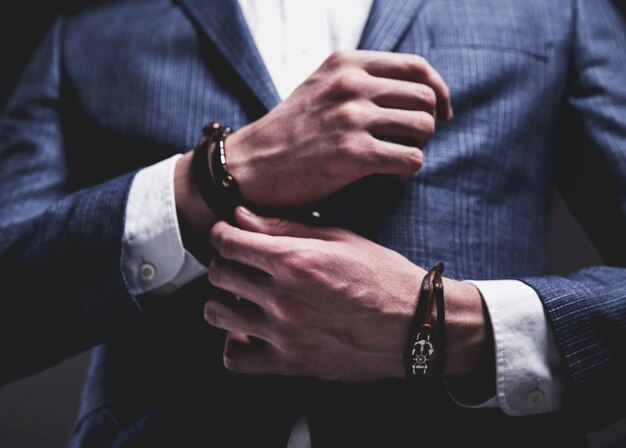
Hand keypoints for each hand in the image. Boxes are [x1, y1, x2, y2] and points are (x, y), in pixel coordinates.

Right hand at [175, 50, 451, 243]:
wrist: (251, 164)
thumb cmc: (291, 130)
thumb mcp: (321, 86)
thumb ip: (361, 79)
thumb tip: (414, 89)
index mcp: (347, 64)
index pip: (417, 67)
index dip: (438, 91)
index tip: (440, 112)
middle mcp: (351, 84)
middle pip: (426, 98)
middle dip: (427, 124)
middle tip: (409, 142)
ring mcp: (352, 118)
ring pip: (424, 127)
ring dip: (417, 147)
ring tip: (394, 158)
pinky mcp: (353, 154)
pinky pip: (411, 159)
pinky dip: (405, 170)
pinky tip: (386, 174)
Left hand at [205, 207, 487, 381]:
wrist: (415, 325)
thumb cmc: (382, 275)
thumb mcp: (339, 238)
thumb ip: (285, 226)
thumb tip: (240, 216)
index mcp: (294, 261)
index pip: (227, 242)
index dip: (222, 233)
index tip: (228, 234)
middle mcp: (282, 298)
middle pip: (219, 274)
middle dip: (226, 261)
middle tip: (243, 261)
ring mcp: (283, 335)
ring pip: (217, 313)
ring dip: (225, 298)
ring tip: (245, 294)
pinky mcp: (290, 364)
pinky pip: (235, 358)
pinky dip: (235, 342)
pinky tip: (251, 330)